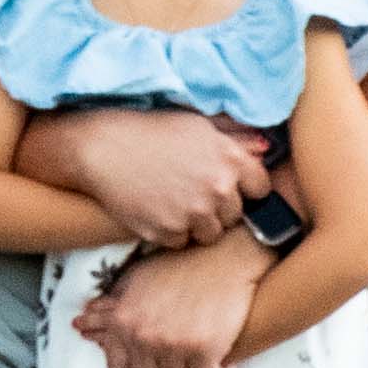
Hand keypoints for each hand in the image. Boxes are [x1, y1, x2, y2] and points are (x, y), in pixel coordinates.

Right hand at [43, 101, 273, 247]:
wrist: (101, 147)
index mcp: (230, 159)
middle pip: (235, 215)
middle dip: (218, 207)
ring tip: (172, 201)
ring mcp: (194, 213)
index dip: (245, 188)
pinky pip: (181, 242)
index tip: (229, 186)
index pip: (261, 188)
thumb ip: (234, 138)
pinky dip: (170, 232)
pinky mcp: (168, 232)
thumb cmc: (149, 130)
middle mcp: (218, 188)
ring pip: (210, 234)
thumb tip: (266, 147)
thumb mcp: (196, 124)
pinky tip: (155, 209)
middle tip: (190, 191)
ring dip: (196, 223)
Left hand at [77, 227, 268, 367]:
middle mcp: (146, 338)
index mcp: (125, 322)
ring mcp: (176, 347)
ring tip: (197, 362)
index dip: (132, 367)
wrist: (223, 259)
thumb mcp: (135, 280)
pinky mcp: (206, 352)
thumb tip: (80, 324)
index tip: (147, 361)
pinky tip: (219, 363)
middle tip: (175, 364)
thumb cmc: (178, 266)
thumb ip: (109, 306)